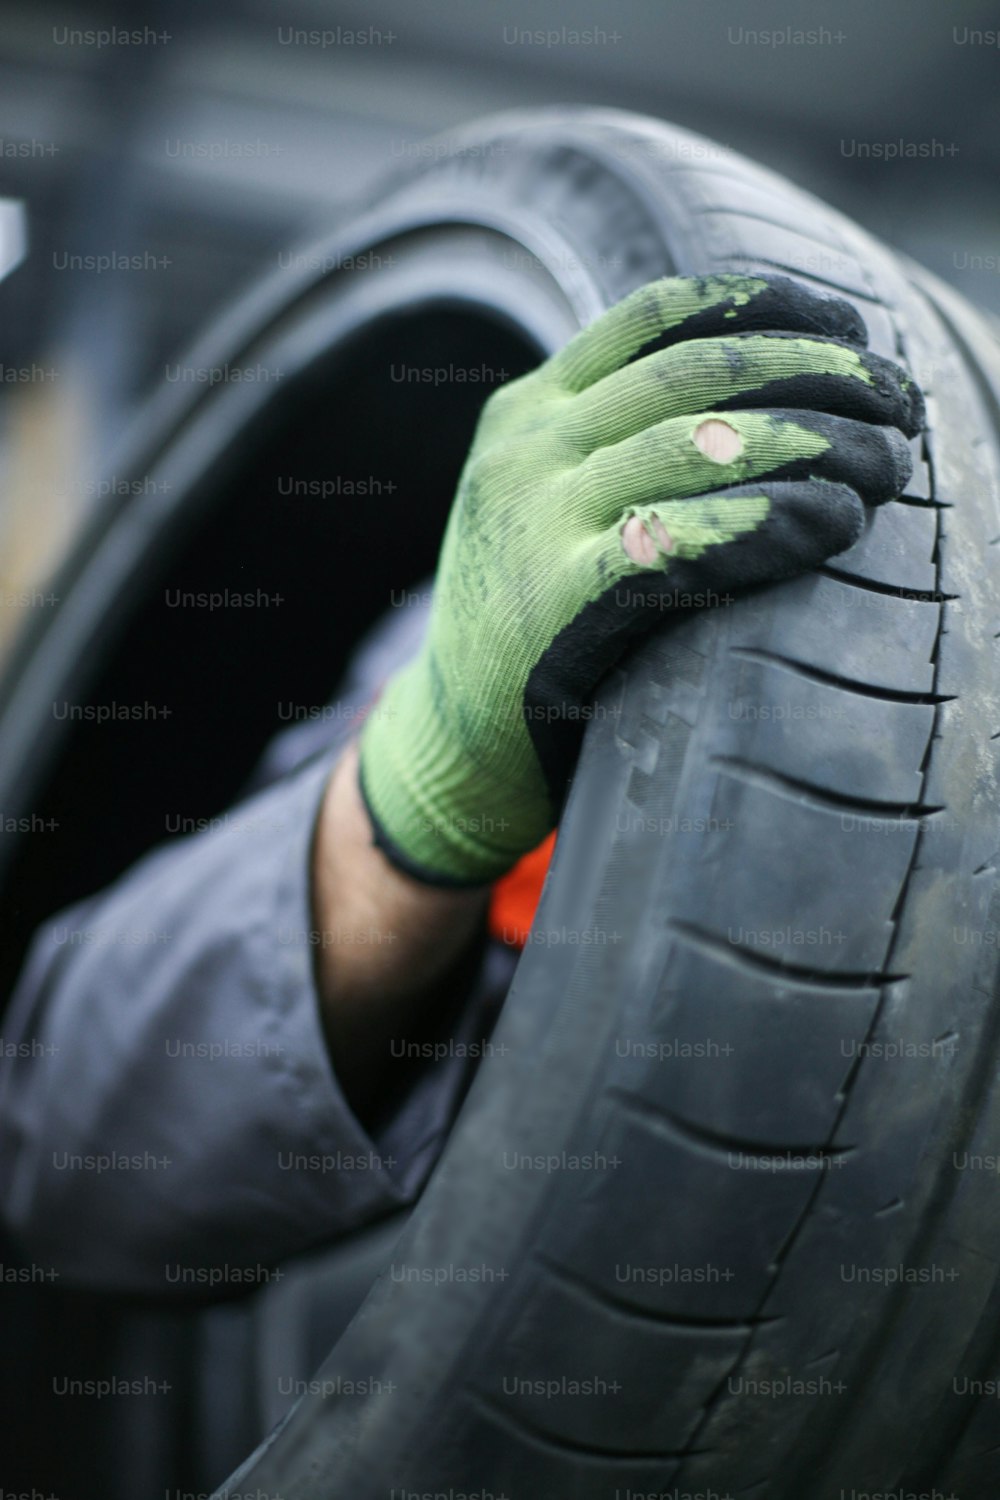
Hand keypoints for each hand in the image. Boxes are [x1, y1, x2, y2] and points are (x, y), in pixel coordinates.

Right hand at [359, 272, 923, 883]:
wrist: (448, 735)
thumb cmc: (526, 615)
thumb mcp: (540, 498)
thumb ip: (610, 438)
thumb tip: (760, 393)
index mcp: (527, 409)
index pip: (656, 317)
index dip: (766, 307)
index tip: (849, 330)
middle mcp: (527, 450)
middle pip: (694, 373)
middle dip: (816, 372)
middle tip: (897, 401)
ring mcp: (535, 521)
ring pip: (699, 442)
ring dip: (814, 443)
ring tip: (886, 463)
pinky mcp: (557, 602)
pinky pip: (683, 538)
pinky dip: (772, 521)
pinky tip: (833, 521)